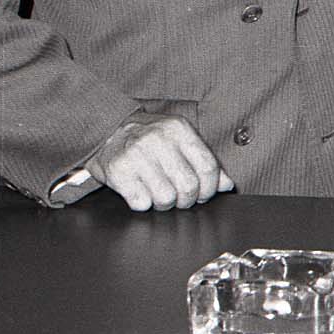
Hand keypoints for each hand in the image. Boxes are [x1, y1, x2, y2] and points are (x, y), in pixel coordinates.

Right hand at [86, 114, 234, 211]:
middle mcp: (159, 139)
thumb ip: (203, 160)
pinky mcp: (118, 171)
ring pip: (166, 198)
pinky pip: (141, 203)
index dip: (210, 188)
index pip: (208, 166)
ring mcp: (137, 154)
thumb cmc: (148, 138)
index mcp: (179, 129)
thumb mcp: (179, 139)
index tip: (204, 195)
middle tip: (180, 200)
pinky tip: (141, 192)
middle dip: (187, 201)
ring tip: (160, 195)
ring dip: (165, 205)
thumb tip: (227, 185)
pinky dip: (143, 204)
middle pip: (189, 186)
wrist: (107, 131)